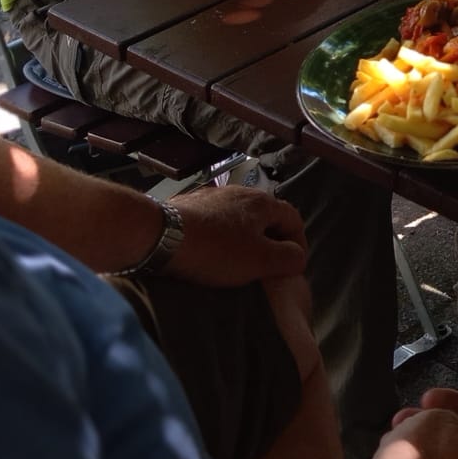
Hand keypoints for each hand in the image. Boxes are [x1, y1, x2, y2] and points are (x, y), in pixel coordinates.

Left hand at [162, 183, 307, 286]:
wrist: (158, 235)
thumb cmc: (215, 249)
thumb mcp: (260, 260)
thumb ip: (288, 258)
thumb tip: (297, 256)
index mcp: (263, 203)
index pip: (294, 218)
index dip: (298, 243)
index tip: (292, 266)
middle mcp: (240, 192)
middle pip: (267, 217)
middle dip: (271, 241)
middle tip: (266, 266)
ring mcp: (213, 196)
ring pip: (240, 218)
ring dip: (245, 238)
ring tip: (237, 261)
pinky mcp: (189, 205)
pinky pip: (215, 221)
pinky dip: (221, 236)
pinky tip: (209, 252)